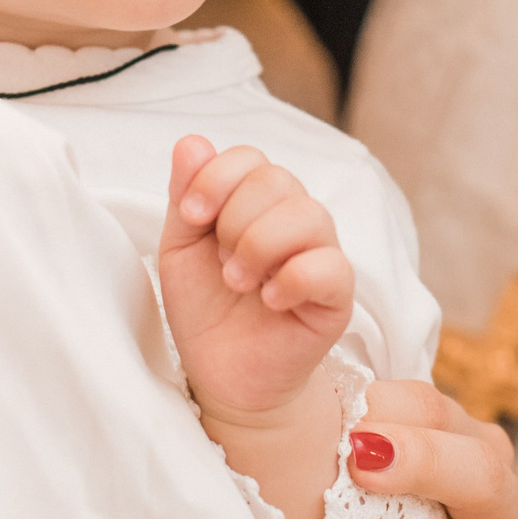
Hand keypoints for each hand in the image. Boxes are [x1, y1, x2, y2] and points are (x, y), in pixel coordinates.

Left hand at [158, 135, 352, 424]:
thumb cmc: (205, 309)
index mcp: (255, 201)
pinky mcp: (337, 295)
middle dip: (235, 219)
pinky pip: (330, 266)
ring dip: (260, 247)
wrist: (223, 377)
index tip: (192, 216)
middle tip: (221, 262)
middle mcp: (294, 219)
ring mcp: (320, 254)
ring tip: (239, 282)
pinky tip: (269, 301)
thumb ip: (186, 196)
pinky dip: (291, 279)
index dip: (216, 178)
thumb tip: (192, 141)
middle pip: (277, 180)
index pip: (250, 158)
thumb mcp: (180, 249)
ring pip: (308, 214)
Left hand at [298, 380, 517, 518]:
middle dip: (431, 466)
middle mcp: (504, 518)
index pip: (440, 411)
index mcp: (472, 453)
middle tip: (360, 460)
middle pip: (488, 476)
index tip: (347, 418)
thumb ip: (328, 426)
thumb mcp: (340, 468)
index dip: (398, 408)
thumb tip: (267, 359)